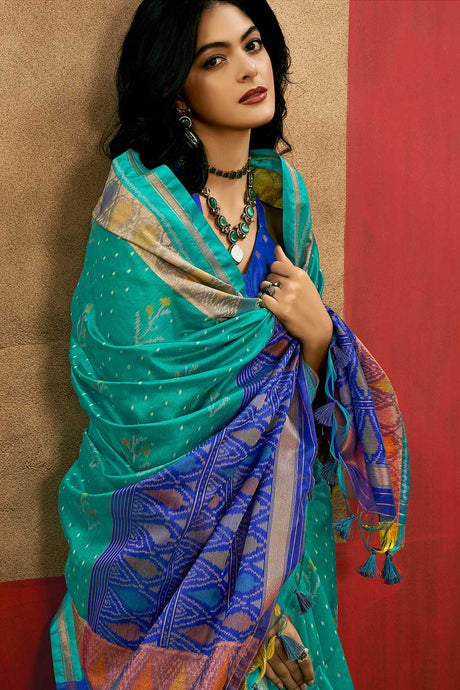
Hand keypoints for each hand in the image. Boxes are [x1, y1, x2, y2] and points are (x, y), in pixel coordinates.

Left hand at [259, 245, 331, 373]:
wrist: (317, 327)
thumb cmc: (310, 302)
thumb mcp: (303, 281)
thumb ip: (288, 264)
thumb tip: (276, 247)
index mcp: (300, 274)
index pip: (275, 265)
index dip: (275, 272)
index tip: (281, 281)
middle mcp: (293, 284)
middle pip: (269, 276)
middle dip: (272, 284)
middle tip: (281, 293)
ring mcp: (287, 297)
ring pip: (264, 288)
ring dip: (267, 293)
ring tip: (277, 300)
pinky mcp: (281, 310)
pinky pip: (264, 300)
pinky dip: (266, 303)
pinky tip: (273, 306)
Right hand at [265, 615, 314, 688]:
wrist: (255, 611)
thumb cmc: (275, 614)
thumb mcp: (288, 622)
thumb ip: (294, 639)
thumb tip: (303, 656)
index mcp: (289, 634)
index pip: (303, 658)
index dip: (308, 672)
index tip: (311, 681)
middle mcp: (279, 644)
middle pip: (293, 667)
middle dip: (299, 680)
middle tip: (303, 688)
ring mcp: (268, 650)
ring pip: (282, 672)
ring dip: (290, 683)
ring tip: (296, 689)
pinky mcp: (258, 653)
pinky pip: (268, 670)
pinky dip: (275, 680)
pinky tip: (281, 686)